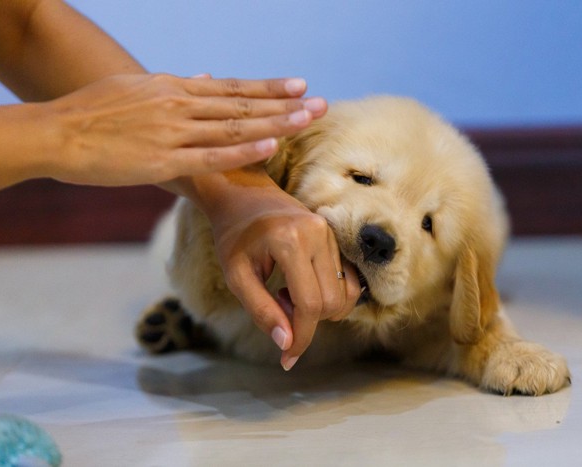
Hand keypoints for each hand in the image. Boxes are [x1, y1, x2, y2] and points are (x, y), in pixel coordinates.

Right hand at [41, 73, 324, 185]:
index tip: (299, 85)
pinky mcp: (163, 160)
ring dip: (275, 123)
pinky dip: (243, 151)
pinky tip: (271, 146)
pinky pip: (211, 156)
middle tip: (320, 103)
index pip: (232, 88)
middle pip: (243, 105)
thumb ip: (175, 88)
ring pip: (235, 127)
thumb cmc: (95, 112)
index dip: (267, 88)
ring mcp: (174, 132)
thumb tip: (204, 78)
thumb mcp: (137, 89)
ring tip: (308, 119)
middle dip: (285, 104)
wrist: (58, 132)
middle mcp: (180, 105)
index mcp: (174, 88)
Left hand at [210, 185, 360, 370]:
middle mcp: (317, 234)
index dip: (302, 337)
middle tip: (277, 305)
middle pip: (331, 302)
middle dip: (308, 322)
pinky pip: (346, 280)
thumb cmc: (234, 237)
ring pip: (343, 294)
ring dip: (319, 309)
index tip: (288, 359)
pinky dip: (330, 296)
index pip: (310, 304)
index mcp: (290, 242)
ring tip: (287, 293)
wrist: (245, 196)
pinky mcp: (336, 237)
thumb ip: (261, 311)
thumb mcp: (236, 277)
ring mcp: (330, 233)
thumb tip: (287, 344)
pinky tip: (302, 286)